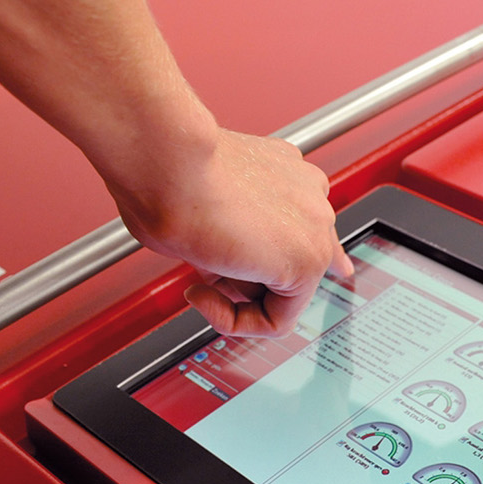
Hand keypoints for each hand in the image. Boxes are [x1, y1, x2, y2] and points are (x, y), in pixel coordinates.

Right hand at [107, 128, 352, 337]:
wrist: (167, 162)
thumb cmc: (166, 171)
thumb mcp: (203, 200)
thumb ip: (230, 232)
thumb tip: (223, 265)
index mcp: (287, 172)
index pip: (308, 223)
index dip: (292, 256)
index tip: (284, 275)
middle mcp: (309, 193)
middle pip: (291, 262)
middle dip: (243, 278)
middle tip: (203, 270)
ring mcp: (316, 224)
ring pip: (285, 294)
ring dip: (236, 299)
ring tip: (199, 278)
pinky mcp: (308, 260)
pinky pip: (278, 319)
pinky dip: (237, 322)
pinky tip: (204, 296)